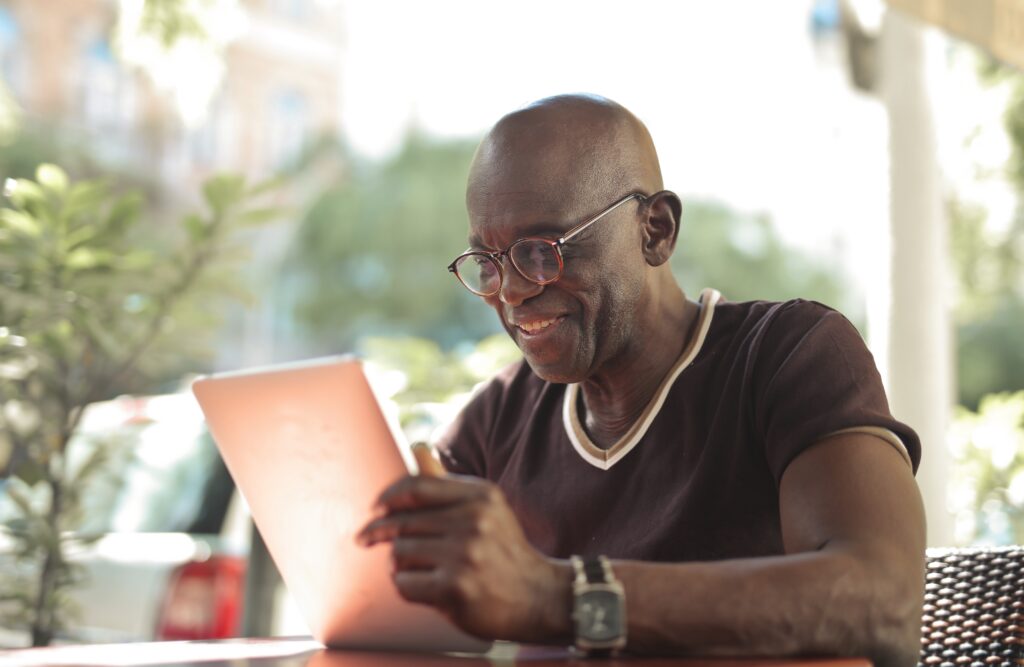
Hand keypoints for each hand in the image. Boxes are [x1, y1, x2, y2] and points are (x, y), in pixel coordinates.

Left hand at [356, 474, 570, 642]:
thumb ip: (446, 482)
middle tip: (369, 539)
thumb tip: (417, 447)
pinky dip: (406, 587)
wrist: (540, 597)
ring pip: (399, 553)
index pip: (417, 486)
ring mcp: (465, 556)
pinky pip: (404, 584)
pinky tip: (424, 589)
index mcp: (481, 495)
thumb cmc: (502, 550)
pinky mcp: (455, 589)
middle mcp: (475, 521)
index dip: (388, 497)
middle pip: (403, 521)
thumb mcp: (485, 508)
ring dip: (398, 563)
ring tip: (415, 568)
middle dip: (382, 533)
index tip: (375, 509)